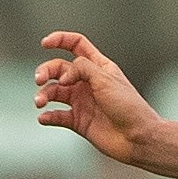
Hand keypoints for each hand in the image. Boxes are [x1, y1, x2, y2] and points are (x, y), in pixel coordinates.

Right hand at [35, 31, 163, 164]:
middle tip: (39, 79)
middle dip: (45, 71)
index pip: (76, 45)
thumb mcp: (106, 79)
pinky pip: (57, 116)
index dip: (60, 40)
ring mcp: (82, 101)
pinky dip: (47, 116)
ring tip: (40, 102)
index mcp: (99, 67)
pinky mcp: (78, 121)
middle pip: (59, 69)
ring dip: (43, 95)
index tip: (44, 43)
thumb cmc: (128, 107)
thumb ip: (82, 68)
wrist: (138, 138)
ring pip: (54, 92)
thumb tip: (62, 76)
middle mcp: (88, 82)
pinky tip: (44, 118)